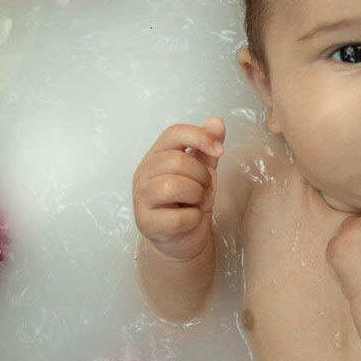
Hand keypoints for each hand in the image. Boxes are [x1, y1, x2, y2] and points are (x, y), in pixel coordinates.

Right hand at [133, 118, 224, 262]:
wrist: (183, 239)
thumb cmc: (190, 202)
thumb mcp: (203, 172)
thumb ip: (207, 148)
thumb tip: (216, 122)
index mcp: (156, 156)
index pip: (173, 133)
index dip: (200, 137)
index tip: (220, 151)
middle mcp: (143, 174)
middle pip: (176, 161)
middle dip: (201, 176)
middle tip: (204, 189)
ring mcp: (141, 199)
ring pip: (172, 186)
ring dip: (196, 195)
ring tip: (196, 203)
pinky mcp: (146, 224)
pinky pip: (177, 217)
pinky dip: (193, 219)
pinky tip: (190, 220)